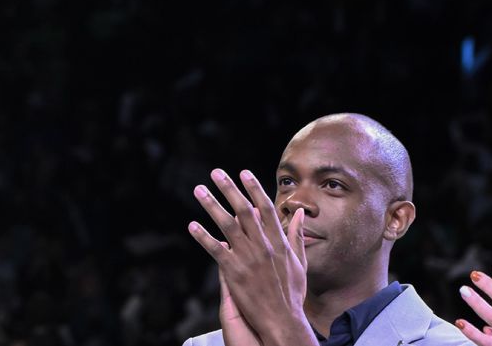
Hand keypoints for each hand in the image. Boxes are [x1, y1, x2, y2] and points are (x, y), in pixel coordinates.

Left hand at [189, 169, 314, 345]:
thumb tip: (299, 213)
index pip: (265, 208)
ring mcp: (247, 257)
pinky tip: (191, 226)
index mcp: (278, 242)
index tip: (244, 172)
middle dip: (229, 189)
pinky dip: (203, 236)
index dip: (254, 189)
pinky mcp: (233, 271)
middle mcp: (263, 245)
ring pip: (227, 224)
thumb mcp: (300, 262)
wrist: (283, 320)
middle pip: (243, 210)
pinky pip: (215, 249)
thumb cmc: (292, 292)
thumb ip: (297, 236)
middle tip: (215, 172)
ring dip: (211, 205)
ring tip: (199, 190)